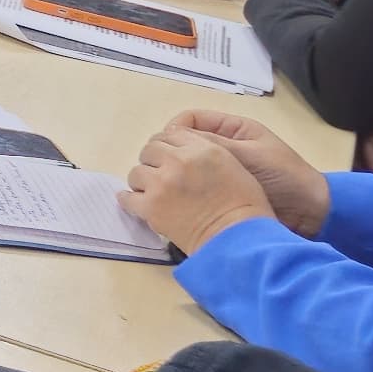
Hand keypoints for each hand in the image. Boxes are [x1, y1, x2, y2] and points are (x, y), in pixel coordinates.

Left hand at [124, 123, 289, 253]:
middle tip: (160, 176)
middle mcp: (179, 161)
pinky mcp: (151, 206)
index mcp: (202, 149)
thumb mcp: (232, 166)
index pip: (171, 134)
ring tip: (154, 193)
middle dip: (154, 161)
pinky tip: (137, 203)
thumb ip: (206, 152)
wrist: (238, 238)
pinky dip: (130, 200)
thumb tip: (181, 149)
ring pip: (136, 172)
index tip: (167, 156)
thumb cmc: (245, 206)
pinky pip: (127, 197)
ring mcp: (162, 183)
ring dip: (143, 182)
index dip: (167, 145)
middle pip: (150, 150)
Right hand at [146, 105, 333, 233]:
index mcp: (233, 130)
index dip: (173, 130)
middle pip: (184, 142)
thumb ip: (214, 145)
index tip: (164, 148)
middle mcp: (223, 147)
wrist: (310, 213)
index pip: (190, 120)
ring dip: (175, 172)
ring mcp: (221, 171)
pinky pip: (195, 186)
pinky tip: (176, 198)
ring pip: (187, 165)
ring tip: (165, 184)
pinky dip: (183, 189)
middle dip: (169, 152)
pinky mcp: (220, 192)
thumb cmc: (284, 177)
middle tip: (160, 169)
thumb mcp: (250, 156)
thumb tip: (173, 137)